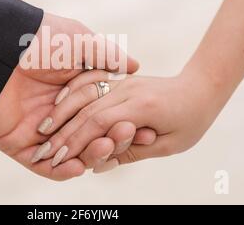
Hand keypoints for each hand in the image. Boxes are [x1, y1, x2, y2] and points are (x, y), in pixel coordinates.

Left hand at [0, 13, 152, 179]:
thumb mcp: (80, 42)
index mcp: (71, 90)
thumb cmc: (40, 40)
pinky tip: (78, 167)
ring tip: (102, 150)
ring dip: (87, 156)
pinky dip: (59, 171)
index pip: (99, 114)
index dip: (117, 122)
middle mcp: (56, 111)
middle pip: (85, 137)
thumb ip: (107, 55)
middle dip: (105, 141)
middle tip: (120, 139)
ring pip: (66, 153)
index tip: (138, 128)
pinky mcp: (16, 143)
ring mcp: (36, 128)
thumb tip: (134, 66)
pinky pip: (40, 165)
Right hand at [36, 68, 222, 168]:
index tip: (58, 159)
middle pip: (87, 110)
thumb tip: (100, 162)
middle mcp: (128, 90)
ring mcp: (123, 83)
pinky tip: (58, 108)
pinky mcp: (119, 81)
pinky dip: (72, 99)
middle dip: (64, 133)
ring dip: (63, 115)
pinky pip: (90, 87)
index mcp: (142, 106)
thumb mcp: (167, 145)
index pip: (99, 123)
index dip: (77, 141)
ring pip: (84, 97)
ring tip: (45, 133)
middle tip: (43, 152)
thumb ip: (133, 151)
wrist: (200, 89)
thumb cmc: (190, 121)